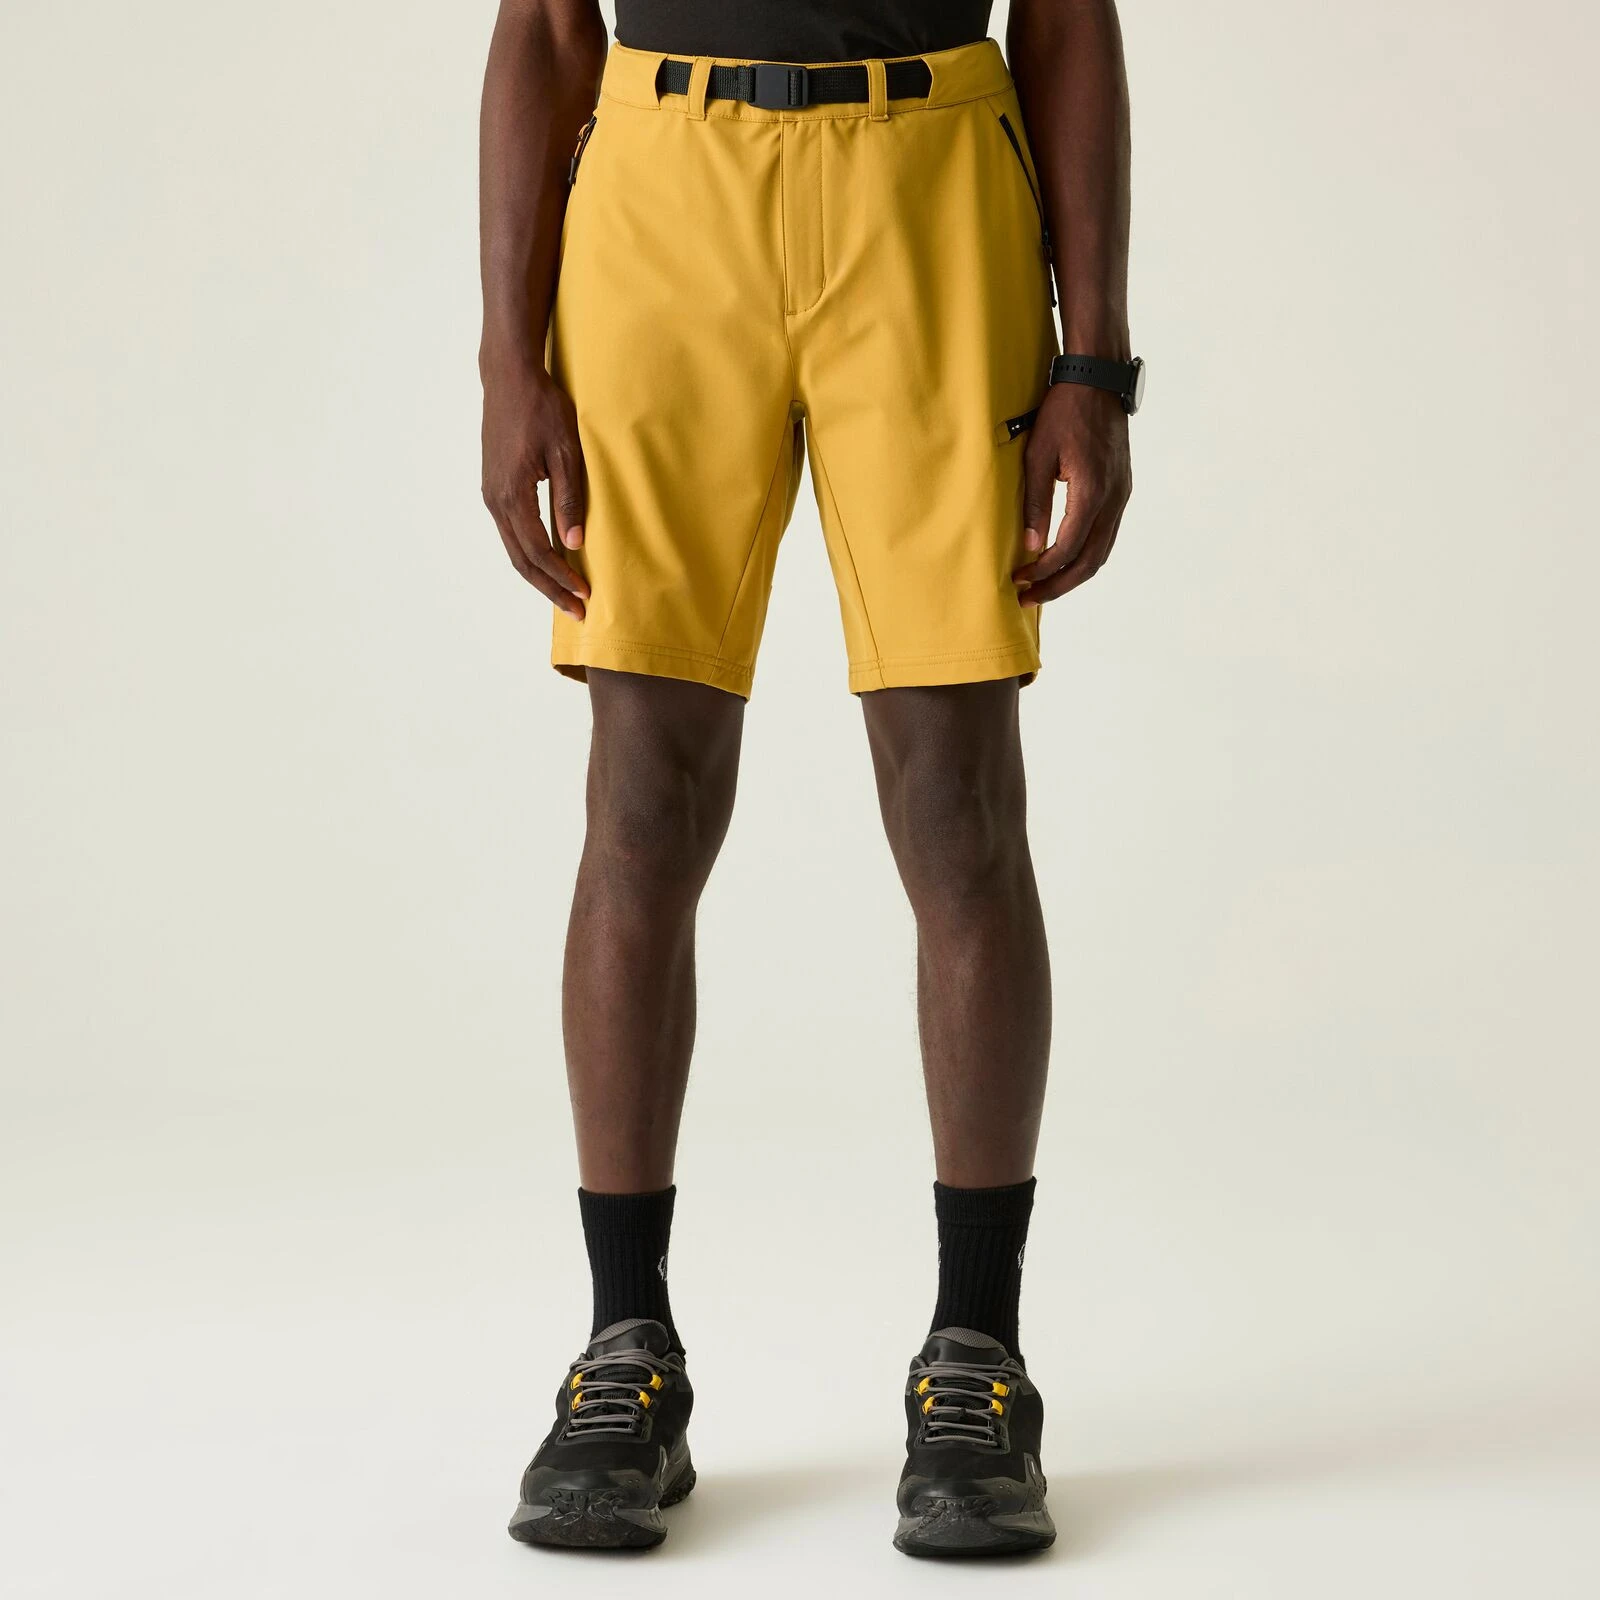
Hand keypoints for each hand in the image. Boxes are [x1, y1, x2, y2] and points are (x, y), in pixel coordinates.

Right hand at [480, 355, 589, 618]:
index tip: (585, 594)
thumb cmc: (542, 408)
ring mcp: (491, 495)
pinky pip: (512, 533)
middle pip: (521, 560)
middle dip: (550, 588)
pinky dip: (530, 555)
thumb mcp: (566, 451)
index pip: (538, 550)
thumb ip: (569, 498)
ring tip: (566, 594)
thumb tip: (574, 542)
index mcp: (512, 494)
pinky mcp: (494, 488)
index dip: (562, 576)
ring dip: (540, 576)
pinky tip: (550, 563)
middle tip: (577, 611)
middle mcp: (496, 500)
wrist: (509, 377)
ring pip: (514, 550)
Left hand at [1013, 382, 1132, 606]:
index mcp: (1092, 492)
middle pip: (1089, 561)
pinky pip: (1106, 535)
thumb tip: (1031, 547)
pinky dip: (1086, 555)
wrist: (1098, 380)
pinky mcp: (1121, 490)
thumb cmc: (1064, 412)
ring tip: (1044, 586)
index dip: (1043, 571)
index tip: (1019, 580)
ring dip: (1073, 574)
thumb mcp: (1038, 456)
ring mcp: (1121, 495)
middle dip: (1058, 585)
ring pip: (1101, 552)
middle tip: (1028, 598)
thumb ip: (1035, 504)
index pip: (1068, 549)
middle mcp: (1113, 499)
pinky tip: (1064, 559)